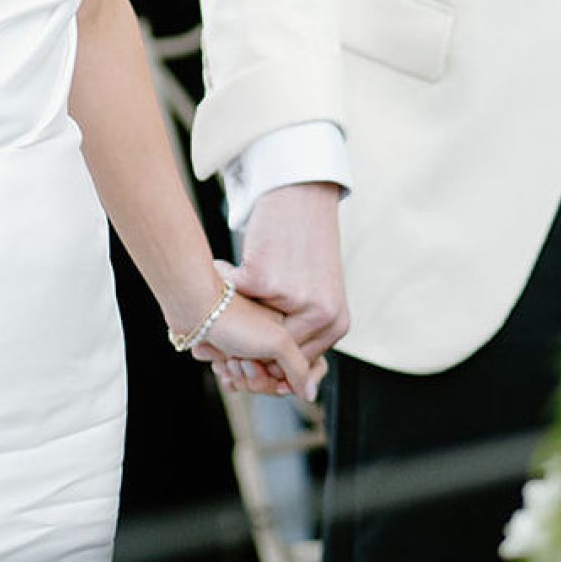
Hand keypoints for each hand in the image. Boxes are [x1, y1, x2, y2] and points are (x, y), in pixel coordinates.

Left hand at [194, 280, 317, 400]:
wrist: (195, 307)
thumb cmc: (235, 318)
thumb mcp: (278, 342)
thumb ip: (298, 369)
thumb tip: (309, 394)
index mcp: (291, 335)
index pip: (300, 375)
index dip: (286, 382)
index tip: (276, 379)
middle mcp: (273, 342)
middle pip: (274, 382)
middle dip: (256, 379)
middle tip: (244, 362)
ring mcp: (251, 347)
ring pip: (252, 382)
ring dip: (238, 376)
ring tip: (227, 357)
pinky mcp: (231, 352)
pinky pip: (234, 378)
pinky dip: (227, 374)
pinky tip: (219, 363)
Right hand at [232, 181, 348, 368]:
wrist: (303, 195)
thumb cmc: (308, 242)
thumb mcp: (322, 288)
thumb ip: (310, 324)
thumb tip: (285, 366)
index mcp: (337, 321)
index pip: (298, 362)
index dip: (271, 358)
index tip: (250, 349)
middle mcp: (320, 315)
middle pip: (273, 351)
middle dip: (249, 344)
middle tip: (229, 332)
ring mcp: (293, 299)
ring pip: (252, 327)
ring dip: (234, 316)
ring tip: (225, 303)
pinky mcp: (263, 279)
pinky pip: (235, 295)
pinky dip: (226, 283)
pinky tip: (223, 272)